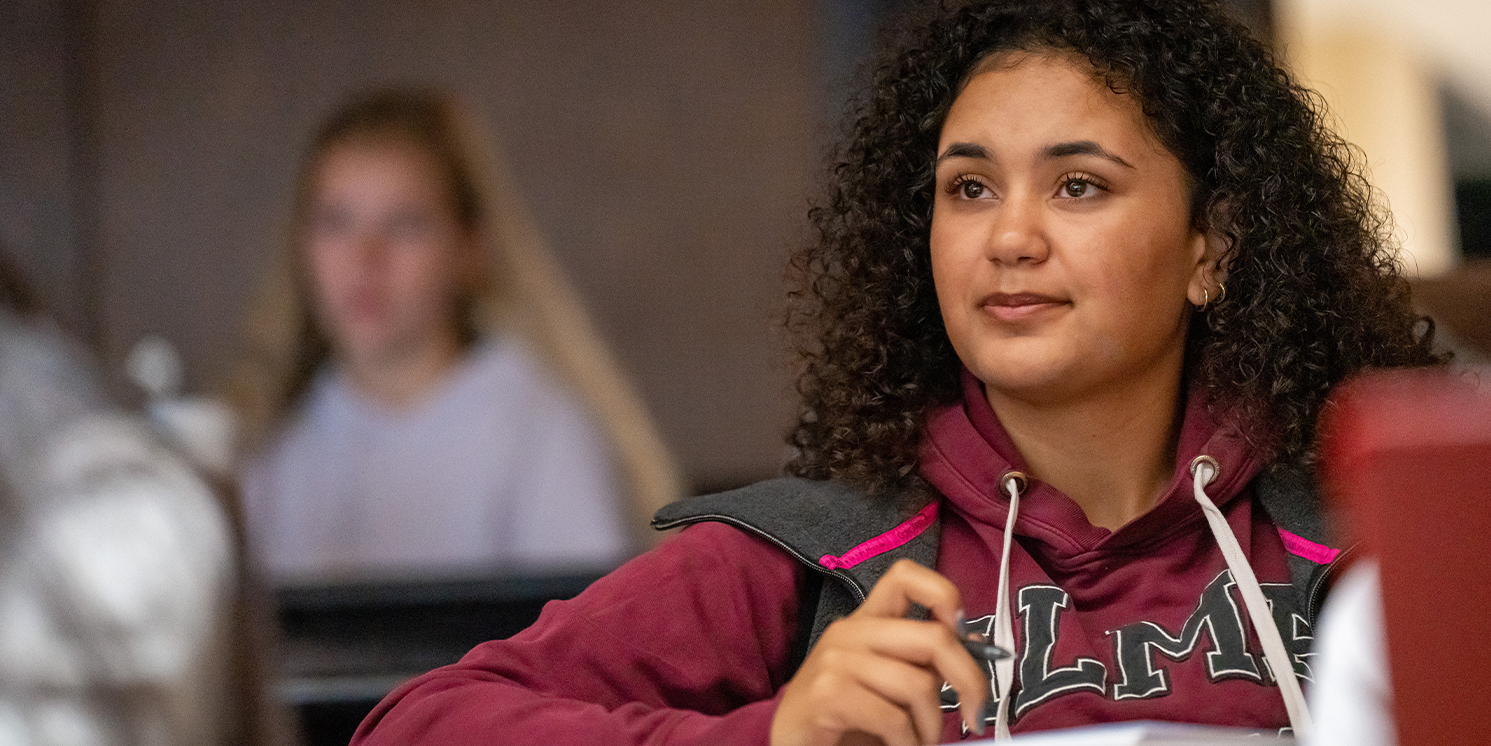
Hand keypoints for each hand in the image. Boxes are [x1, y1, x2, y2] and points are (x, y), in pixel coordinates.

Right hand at [770, 560, 988, 745]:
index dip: (944, 595)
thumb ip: (923, 663)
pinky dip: (907, 743)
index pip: (905, 576)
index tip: (962, 634)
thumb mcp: (889, 685)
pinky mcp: (826, 693)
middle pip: (933, 637)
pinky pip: (892, 718)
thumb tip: (974, 644)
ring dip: (931, 727)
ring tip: (920, 743)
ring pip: (918, 685)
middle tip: (976, 714)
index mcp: (866, 622)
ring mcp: (834, 660)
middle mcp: (849, 632)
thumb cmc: (844, 720)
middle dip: (969, 681)